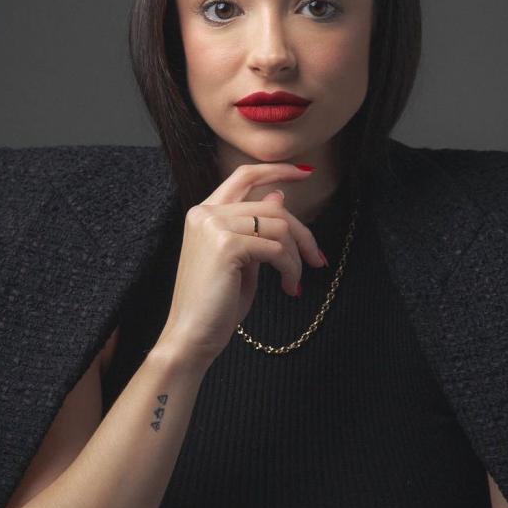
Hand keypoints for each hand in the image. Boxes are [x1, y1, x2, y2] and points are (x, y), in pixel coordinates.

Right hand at [158, 162, 325, 364]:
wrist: (191, 337)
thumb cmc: (215, 305)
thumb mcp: (242, 259)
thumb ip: (256, 228)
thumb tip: (279, 197)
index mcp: (204, 212)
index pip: (244, 175)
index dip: (277, 170)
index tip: (305, 172)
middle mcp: (205, 213)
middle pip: (272, 206)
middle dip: (302, 232)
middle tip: (317, 258)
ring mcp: (213, 226)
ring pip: (278, 226)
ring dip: (296, 257)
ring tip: (295, 282)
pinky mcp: (226, 246)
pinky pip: (276, 248)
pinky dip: (290, 268)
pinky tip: (289, 287)